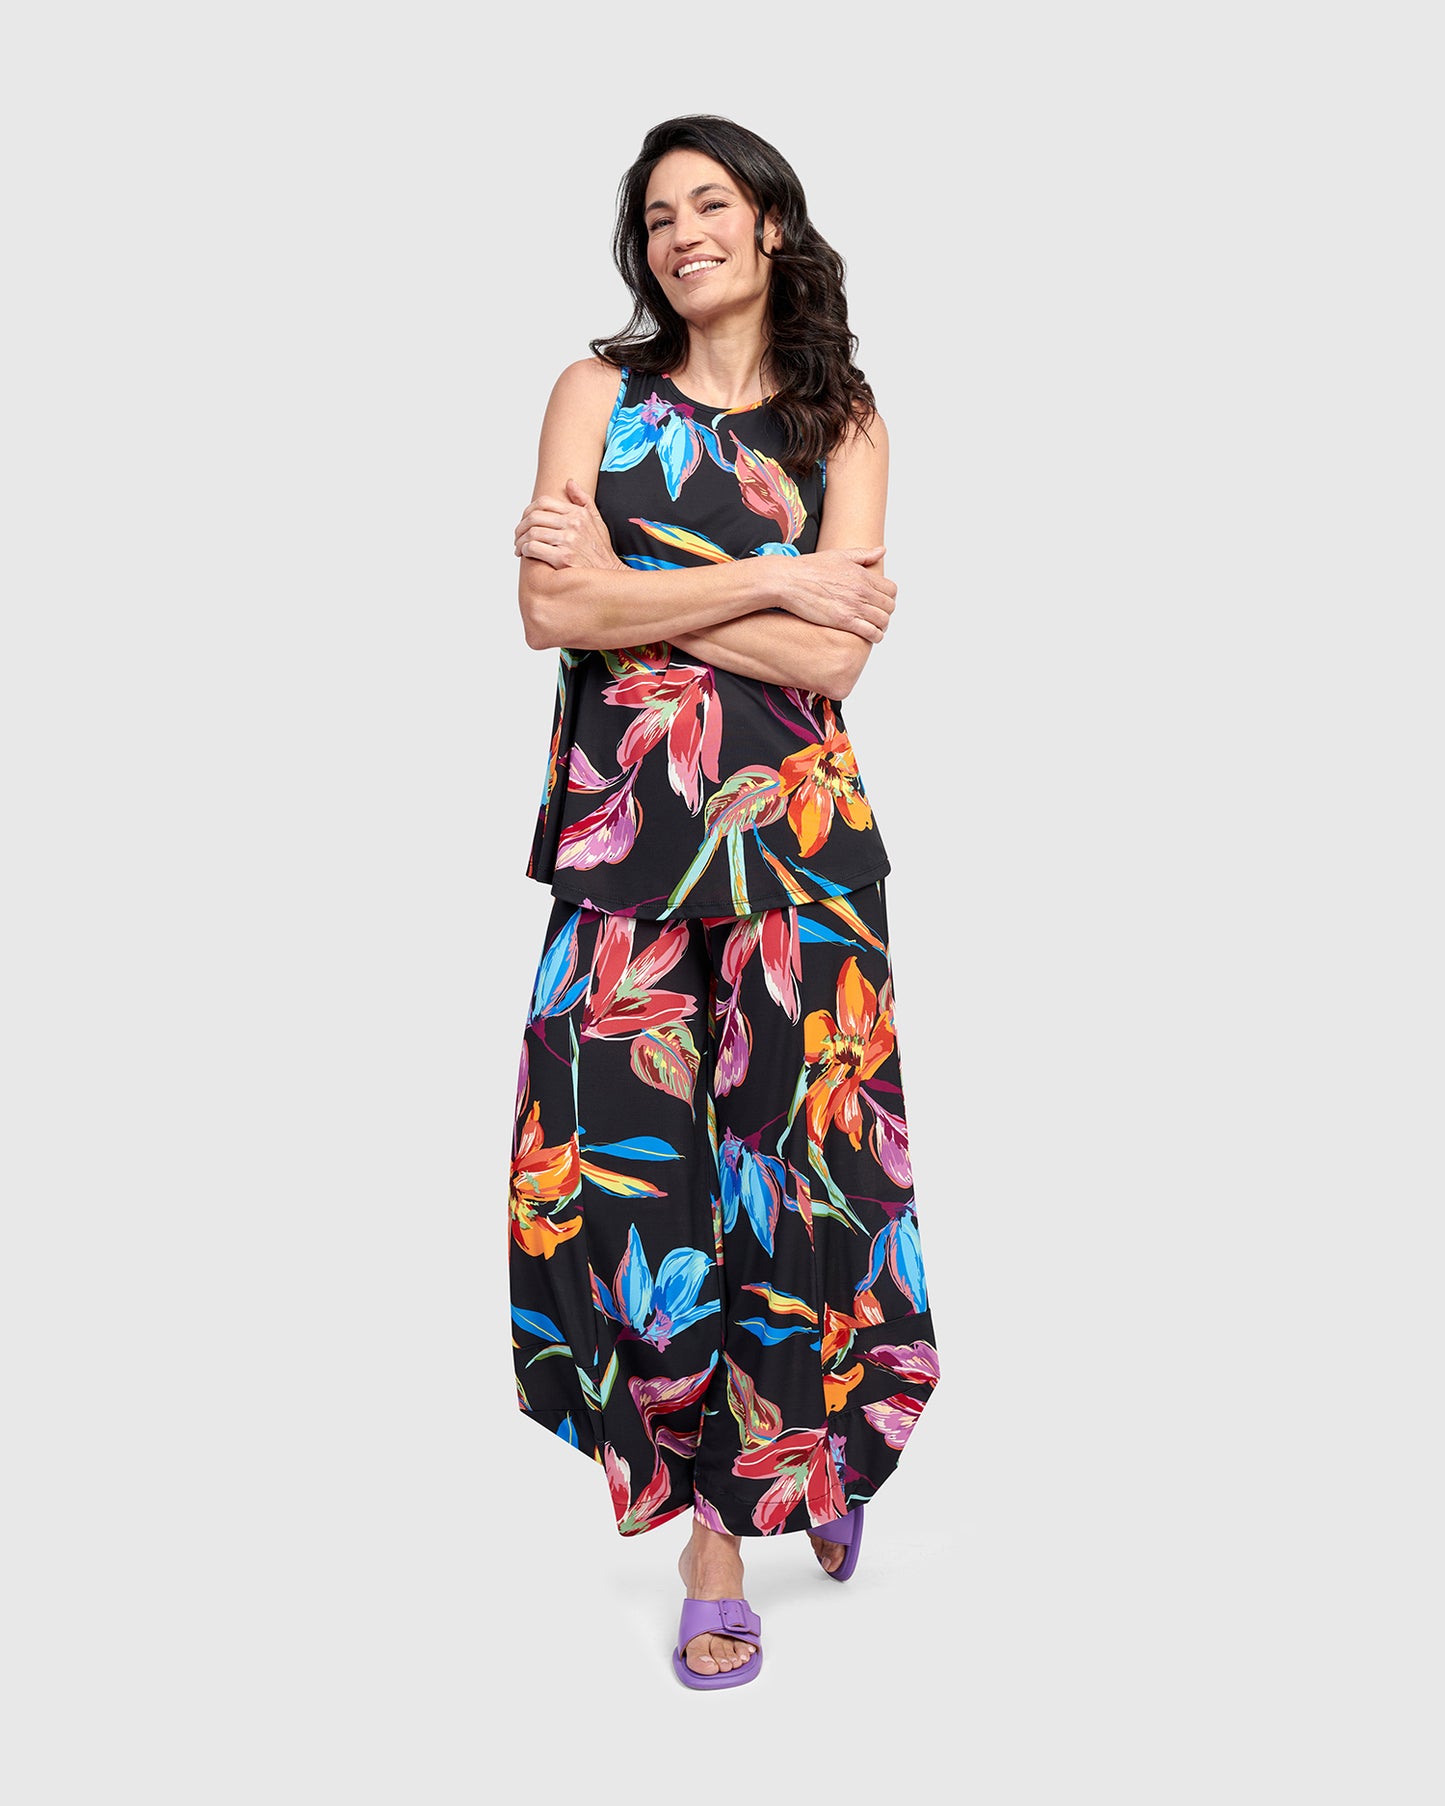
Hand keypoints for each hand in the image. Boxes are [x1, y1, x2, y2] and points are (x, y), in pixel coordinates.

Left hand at [514, 477, 624, 570]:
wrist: (609, 575)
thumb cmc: (601, 551)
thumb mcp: (597, 521)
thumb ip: (584, 500)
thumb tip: (570, 483)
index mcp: (578, 513)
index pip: (543, 502)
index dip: (528, 511)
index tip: (525, 521)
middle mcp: (573, 524)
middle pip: (534, 517)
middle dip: (521, 527)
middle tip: (518, 537)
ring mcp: (568, 541)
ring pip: (532, 532)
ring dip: (520, 540)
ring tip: (519, 548)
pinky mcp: (563, 558)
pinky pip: (534, 548)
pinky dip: (526, 550)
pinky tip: (526, 555)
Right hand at [768, 546, 896, 641]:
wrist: (789, 581)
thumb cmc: (809, 568)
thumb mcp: (839, 555)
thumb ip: (863, 555)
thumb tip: (882, 551)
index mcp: (862, 575)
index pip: (891, 589)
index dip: (889, 597)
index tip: (881, 601)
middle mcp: (862, 590)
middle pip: (889, 606)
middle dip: (886, 612)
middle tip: (877, 616)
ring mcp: (854, 606)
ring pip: (883, 621)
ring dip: (881, 626)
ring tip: (874, 627)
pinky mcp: (844, 621)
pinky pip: (871, 632)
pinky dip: (875, 636)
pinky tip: (869, 636)